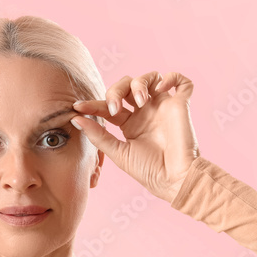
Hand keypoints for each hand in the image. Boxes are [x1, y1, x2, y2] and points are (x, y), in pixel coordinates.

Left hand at [70, 71, 199, 202]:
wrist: (173, 179)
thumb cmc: (148, 171)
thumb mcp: (118, 152)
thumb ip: (98, 136)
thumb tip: (76, 119)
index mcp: (129, 123)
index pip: (108, 105)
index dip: (93, 104)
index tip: (78, 107)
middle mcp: (145, 112)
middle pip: (127, 84)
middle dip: (116, 90)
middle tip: (114, 108)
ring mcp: (163, 107)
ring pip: (150, 77)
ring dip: (140, 83)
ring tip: (140, 100)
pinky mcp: (180, 105)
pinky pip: (181, 81)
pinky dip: (171, 77)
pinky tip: (161, 87)